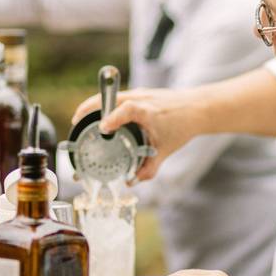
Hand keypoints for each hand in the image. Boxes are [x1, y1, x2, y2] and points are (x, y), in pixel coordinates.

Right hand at [71, 87, 205, 180]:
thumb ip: (149, 168)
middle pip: (108, 97)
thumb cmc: (182, 126)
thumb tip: (132, 181)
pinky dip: (104, 104)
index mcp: (148, 111)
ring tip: (82, 120)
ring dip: (94, 105)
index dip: (113, 117)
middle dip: (89, 108)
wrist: (198, 108)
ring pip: (110, 95)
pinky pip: (116, 97)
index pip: (128, 109)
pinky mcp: (139, 93)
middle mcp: (141, 98)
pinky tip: (100, 116)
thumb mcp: (165, 150)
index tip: (102, 128)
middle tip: (76, 123)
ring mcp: (139, 93)